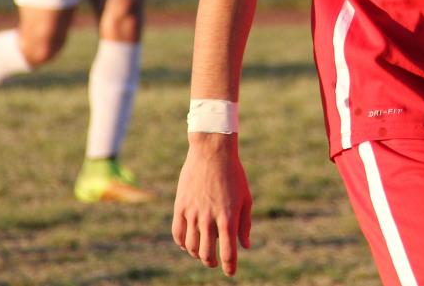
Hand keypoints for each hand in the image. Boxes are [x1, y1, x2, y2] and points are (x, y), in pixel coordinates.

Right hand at [172, 134, 251, 276]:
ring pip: (191, 247)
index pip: (228, 252)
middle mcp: (209, 219)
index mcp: (228, 218)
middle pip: (207, 254)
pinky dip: (182, 244)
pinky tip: (188, 245)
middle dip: (212, 262)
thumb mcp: (246, 198)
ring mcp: (192, 213)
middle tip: (216, 263)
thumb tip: (246, 246)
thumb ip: (245, 224)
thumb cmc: (234, 174)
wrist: (212, 152)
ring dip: (197, 254)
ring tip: (203, 254)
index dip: (230, 266)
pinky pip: (178, 234)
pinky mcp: (180, 207)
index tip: (231, 272)